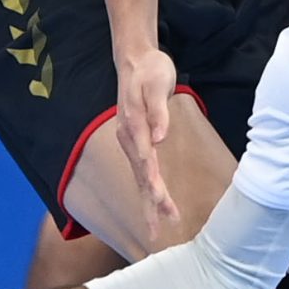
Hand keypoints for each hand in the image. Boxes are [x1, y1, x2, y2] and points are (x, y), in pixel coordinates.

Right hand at [113, 49, 180, 232]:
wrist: (135, 59)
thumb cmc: (150, 70)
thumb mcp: (157, 85)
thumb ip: (158, 112)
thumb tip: (159, 138)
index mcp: (133, 126)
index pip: (145, 160)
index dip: (152, 182)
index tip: (159, 201)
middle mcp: (128, 138)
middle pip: (140, 176)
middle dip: (149, 203)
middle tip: (158, 229)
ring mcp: (130, 141)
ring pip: (140, 177)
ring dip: (149, 202)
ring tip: (160, 226)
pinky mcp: (135, 140)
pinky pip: (142, 170)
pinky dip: (148, 189)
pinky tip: (155, 202)